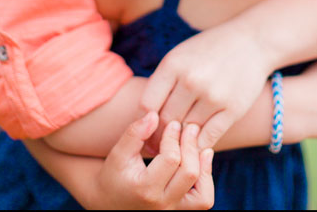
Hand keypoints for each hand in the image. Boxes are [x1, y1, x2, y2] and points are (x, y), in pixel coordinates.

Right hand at [96, 111, 213, 209]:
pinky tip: (201, 160)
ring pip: (202, 193)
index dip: (174, 137)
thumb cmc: (113, 176)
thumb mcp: (118, 154)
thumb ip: (134, 133)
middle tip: (190, 127)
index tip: (173, 124)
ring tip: (199, 145)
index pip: (171, 159)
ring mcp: (172, 211)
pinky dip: (206, 180)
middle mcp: (161, 205)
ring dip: (204, 165)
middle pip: (189, 173)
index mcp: (144, 189)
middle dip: (191, 146)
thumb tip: (154, 115)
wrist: (110, 203)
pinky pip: (203, 200)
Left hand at [141, 23, 270, 151]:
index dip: (144, 123)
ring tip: (179, 141)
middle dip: (161, 135)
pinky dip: (200, 144)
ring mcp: (214, 95)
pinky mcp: (233, 109)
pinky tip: (197, 141)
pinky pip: (209, 137)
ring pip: (186, 131)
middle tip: (161, 143)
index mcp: (174, 64)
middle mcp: (192, 80)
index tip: (147, 130)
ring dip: (181, 140)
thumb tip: (144, 119)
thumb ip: (162, 83)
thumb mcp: (181, 55)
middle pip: (166, 121)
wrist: (253, 41)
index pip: (147, 105)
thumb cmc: (210, 50)